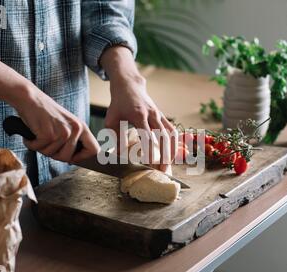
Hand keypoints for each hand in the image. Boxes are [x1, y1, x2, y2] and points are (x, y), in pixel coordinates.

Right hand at [0, 59, 99, 163]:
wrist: (30, 98)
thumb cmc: (45, 113)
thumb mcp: (66, 125)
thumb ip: (73, 140)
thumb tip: (74, 160)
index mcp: (82, 127)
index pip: (94, 150)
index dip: (82, 157)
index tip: (71, 157)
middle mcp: (75, 129)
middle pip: (68, 158)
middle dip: (54, 154)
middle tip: (47, 142)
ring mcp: (63, 132)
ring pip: (52, 155)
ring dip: (41, 148)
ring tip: (40, 133)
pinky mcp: (48, 134)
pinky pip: (39, 149)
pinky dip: (32, 144)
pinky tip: (32, 133)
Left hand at [101, 47, 176, 171]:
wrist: (130, 86)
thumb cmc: (118, 104)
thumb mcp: (111, 119)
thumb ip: (115, 137)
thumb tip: (119, 155)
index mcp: (139, 115)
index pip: (147, 136)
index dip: (150, 150)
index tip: (149, 163)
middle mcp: (152, 115)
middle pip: (163, 138)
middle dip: (164, 155)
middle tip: (162, 171)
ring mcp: (160, 115)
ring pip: (171, 135)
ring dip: (172, 151)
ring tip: (169, 166)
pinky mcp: (163, 117)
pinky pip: (173, 131)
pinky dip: (174, 144)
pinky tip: (172, 155)